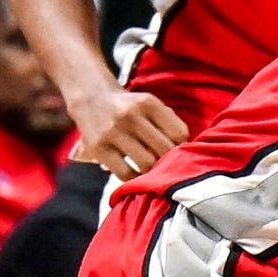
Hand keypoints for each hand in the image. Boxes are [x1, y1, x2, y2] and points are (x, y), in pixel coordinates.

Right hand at [67, 84, 188, 179]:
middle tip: (170, 166)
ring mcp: (112, 132)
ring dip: (154, 171)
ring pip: (146, 163)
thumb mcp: (149, 104)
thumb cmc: (129, 107)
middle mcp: (129, 115)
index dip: (183, 146)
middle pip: (164, 150)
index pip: (179, 133)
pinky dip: (136, 178)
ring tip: (155, 171)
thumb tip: (187, 152)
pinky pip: (125, 173)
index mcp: (147, 102)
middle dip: (170, 161)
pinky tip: (139, 175)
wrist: (90, 98)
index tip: (180, 151)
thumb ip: (168, 123)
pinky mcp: (98, 148)